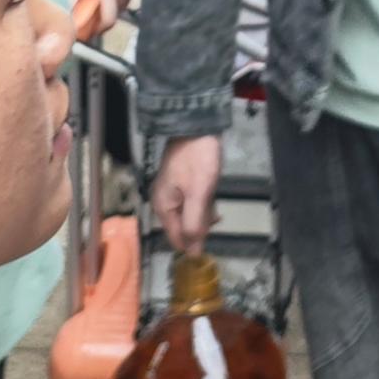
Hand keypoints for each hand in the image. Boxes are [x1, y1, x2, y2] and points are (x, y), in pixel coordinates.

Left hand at [66, 0, 136, 25]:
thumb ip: (77, 10)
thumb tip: (79, 30)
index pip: (109, 19)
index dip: (99, 29)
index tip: (90, 31)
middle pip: (115, 16)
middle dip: (102, 20)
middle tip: (91, 16)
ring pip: (120, 11)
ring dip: (109, 12)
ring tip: (97, 3)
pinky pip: (124, 3)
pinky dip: (115, 4)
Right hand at [152, 134, 222, 253]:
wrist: (196, 125)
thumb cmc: (198, 159)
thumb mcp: (199, 193)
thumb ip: (195, 223)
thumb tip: (193, 253)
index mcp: (163, 207)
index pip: (176, 239)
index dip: (193, 243)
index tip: (211, 239)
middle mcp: (162, 202)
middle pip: (182, 228)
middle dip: (200, 227)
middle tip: (216, 216)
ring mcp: (170, 192)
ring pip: (188, 215)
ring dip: (203, 215)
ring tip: (216, 207)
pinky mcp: (179, 184)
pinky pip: (189, 203)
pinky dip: (201, 205)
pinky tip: (212, 200)